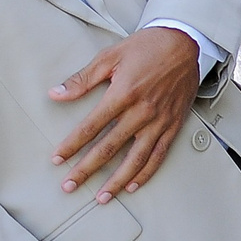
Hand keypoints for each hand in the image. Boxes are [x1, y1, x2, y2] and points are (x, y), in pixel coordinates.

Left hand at [50, 26, 201, 200]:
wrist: (184, 43)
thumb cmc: (146, 47)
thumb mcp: (110, 56)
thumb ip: (82, 79)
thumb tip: (55, 93)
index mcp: (123, 94)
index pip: (91, 127)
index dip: (72, 145)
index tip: (58, 159)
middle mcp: (142, 112)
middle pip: (109, 148)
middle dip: (87, 170)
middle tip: (69, 186)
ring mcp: (159, 121)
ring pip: (136, 159)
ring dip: (116, 181)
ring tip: (101, 197)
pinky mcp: (173, 126)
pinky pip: (159, 156)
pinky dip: (146, 173)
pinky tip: (132, 185)